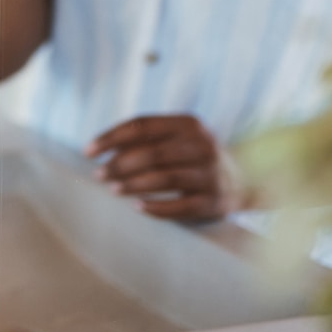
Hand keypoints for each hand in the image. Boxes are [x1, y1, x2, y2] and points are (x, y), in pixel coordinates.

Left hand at [87, 114, 241, 220]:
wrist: (243, 181)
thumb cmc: (194, 156)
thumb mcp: (178, 138)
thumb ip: (145, 139)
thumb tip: (102, 148)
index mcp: (189, 124)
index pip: (142, 126)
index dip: (111, 137)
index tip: (88, 151)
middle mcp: (203, 145)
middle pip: (151, 153)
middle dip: (119, 165)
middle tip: (99, 175)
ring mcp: (210, 174)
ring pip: (164, 178)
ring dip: (133, 185)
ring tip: (114, 189)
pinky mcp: (214, 201)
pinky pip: (180, 206)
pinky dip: (156, 207)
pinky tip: (138, 207)